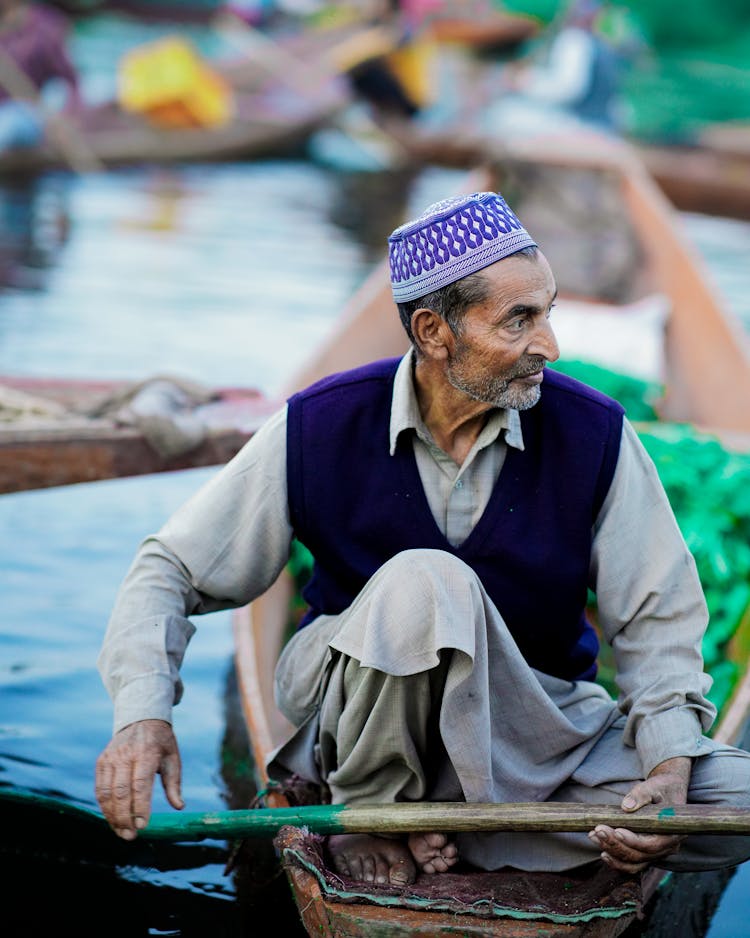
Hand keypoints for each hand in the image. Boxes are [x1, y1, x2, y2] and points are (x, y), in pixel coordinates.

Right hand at [95, 718, 182, 839]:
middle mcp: (125, 755)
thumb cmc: (161, 742)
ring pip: (106, 792)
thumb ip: (174, 783)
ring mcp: (110, 758)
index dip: (140, 807)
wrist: (141, 718)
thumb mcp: (172, 758)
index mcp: (146, 753)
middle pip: (121, 792)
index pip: (141, 784)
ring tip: (122, 832)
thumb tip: (179, 806)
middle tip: (131, 836)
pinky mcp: (101, 761)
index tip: (143, 826)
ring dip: (112, 816)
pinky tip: (113, 819)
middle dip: (124, 817)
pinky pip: (99, 788)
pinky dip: (104, 807)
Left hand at [588, 757, 691, 872]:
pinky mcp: (646, 853)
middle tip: (598, 829)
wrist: (667, 792)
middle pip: (639, 855)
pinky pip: (632, 865)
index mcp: (672, 833)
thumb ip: (641, 795)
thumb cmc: (662, 788)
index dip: (633, 840)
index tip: (616, 830)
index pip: (651, 844)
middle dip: (616, 844)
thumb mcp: (654, 786)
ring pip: (633, 862)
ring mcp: (656, 853)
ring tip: (594, 837)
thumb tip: (626, 806)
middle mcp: (666, 848)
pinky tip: (603, 852)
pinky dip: (617, 861)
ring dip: (612, 852)